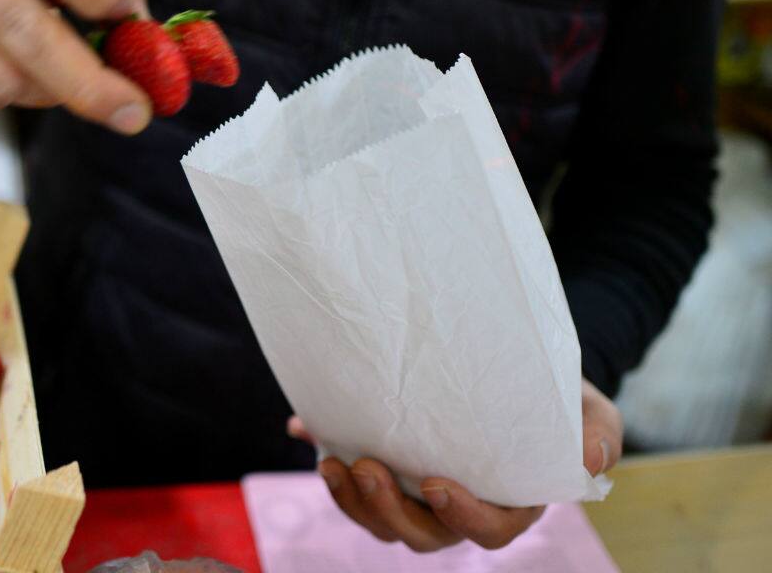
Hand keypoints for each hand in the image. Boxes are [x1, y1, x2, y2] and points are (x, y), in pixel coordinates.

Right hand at [0, 0, 151, 131]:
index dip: (103, 0)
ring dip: (48, 92)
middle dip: (90, 86)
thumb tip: (143, 42)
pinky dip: (4, 100)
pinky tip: (8, 67)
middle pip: (25, 32)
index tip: (134, 32)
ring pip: (0, 80)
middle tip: (134, 115)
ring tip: (57, 69)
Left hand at [290, 378, 621, 551]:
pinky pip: (351, 477)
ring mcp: (415, 491)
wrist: (516, 367)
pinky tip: (305, 427)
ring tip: (332, 462)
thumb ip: (596, 433)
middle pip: (420, 533)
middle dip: (388, 510)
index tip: (436, 484)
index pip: (486, 530)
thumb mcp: (589, 410)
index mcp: (508, 504)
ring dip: (351, 499)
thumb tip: (591, 457)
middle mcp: (457, 507)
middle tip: (367, 468)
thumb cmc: (558, 397)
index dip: (460, 517)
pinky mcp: (386, 463)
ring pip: (380, 517)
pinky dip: (327, 453)